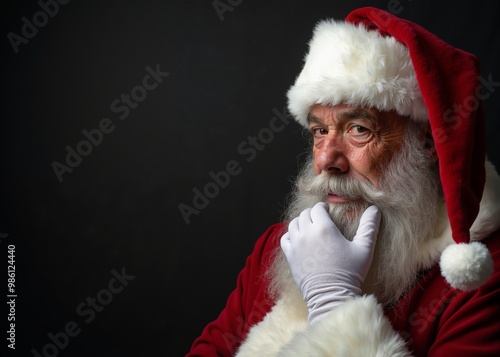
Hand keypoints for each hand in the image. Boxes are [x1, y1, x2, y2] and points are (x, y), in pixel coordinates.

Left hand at [280, 202, 380, 323]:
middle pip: (304, 214)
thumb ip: (369, 226)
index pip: (317, 208)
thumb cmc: (350, 272)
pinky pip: (285, 238)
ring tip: (310, 228)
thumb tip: (375, 208)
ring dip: (301, 222)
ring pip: (293, 224)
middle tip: (320, 219)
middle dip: (312, 214)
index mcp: (324, 228)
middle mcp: (307, 233)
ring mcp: (296, 245)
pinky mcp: (289, 256)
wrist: (331, 296)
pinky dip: (291, 235)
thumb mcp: (364, 248)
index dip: (323, 207)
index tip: (327, 211)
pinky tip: (299, 239)